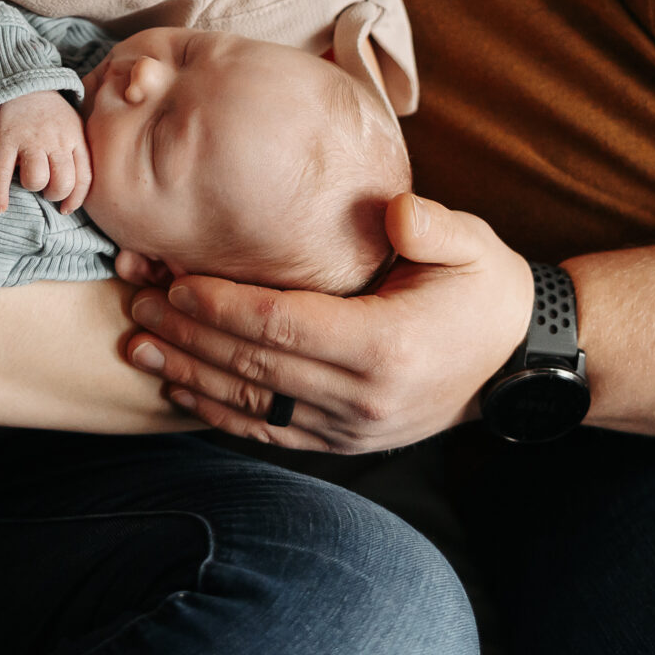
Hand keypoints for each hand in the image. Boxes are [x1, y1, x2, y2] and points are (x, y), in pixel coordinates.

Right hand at [0, 91, 91, 213]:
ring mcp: (30, 139)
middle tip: (45, 189)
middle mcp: (55, 140)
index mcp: (75, 138)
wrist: (22, 83)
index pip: (84, 178)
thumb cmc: (49, 113)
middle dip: (54, 194)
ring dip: (31, 186)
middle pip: (62, 183)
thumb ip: (77, 151)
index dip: (75, 199)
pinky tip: (0, 207)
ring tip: (26, 180)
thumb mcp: (73, 125)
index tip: (66, 208)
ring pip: (36, 180)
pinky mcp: (5, 139)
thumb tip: (78, 189)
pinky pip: (1, 173)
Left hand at [122, 192, 532, 451]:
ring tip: (139, 348)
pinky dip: (220, 414)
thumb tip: (393, 211)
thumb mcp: (472, 243)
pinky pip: (270, 431)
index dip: (224, 305)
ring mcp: (353, 429)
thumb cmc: (485, 289)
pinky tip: (181, 390)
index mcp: (387, 345)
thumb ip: (432, 223)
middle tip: (137, 306)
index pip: (284, 325)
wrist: (517, 362)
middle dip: (189, 336)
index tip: (176, 283)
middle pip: (256, 367)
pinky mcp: (345, 443)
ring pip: (253, 406)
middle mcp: (365, 398)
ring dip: (190, 377)